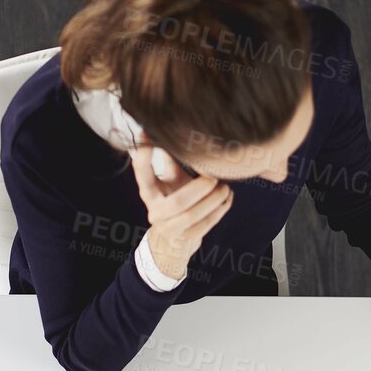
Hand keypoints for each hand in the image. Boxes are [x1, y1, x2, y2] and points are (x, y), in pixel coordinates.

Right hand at [128, 142, 232, 278]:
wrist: (173, 240)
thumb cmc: (175, 200)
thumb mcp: (170, 180)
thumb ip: (174, 159)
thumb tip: (181, 131)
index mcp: (148, 192)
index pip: (142, 173)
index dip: (144, 155)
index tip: (147, 133)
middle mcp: (155, 211)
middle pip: (179, 202)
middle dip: (200, 189)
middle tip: (214, 177)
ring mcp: (170, 228)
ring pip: (194, 215)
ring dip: (214, 200)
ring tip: (225, 188)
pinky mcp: (185, 238)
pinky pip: (205, 225)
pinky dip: (220, 210)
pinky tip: (227, 199)